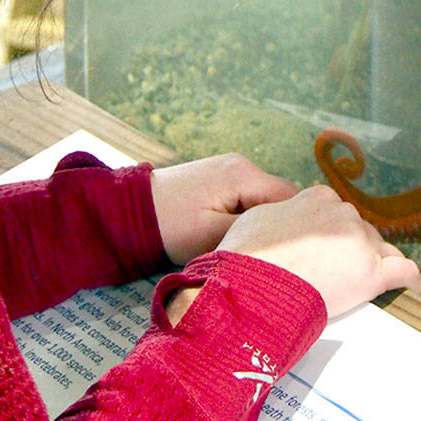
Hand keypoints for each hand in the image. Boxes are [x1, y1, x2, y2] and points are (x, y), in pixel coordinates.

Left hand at [150, 153, 298, 264]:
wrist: (127, 210)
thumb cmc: (169, 226)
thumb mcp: (213, 235)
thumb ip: (253, 232)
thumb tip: (284, 236)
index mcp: (245, 175)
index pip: (292, 199)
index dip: (294, 227)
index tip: (289, 254)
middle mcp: (243, 165)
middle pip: (280, 199)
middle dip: (277, 226)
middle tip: (267, 255)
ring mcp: (231, 169)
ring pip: (264, 201)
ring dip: (259, 223)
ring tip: (248, 247)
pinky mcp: (219, 179)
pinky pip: (247, 198)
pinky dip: (246, 217)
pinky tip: (234, 235)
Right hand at [216, 184, 420, 318]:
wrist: (248, 286)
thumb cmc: (245, 257)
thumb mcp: (258, 217)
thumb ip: (283, 213)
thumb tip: (286, 220)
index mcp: (318, 197)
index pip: (341, 215)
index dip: (336, 238)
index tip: (331, 255)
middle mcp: (343, 214)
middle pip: (362, 234)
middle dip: (354, 254)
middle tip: (337, 279)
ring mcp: (360, 242)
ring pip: (382, 252)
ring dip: (375, 268)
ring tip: (363, 291)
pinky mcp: (371, 272)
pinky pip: (406, 272)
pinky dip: (410, 282)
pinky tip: (408, 292)